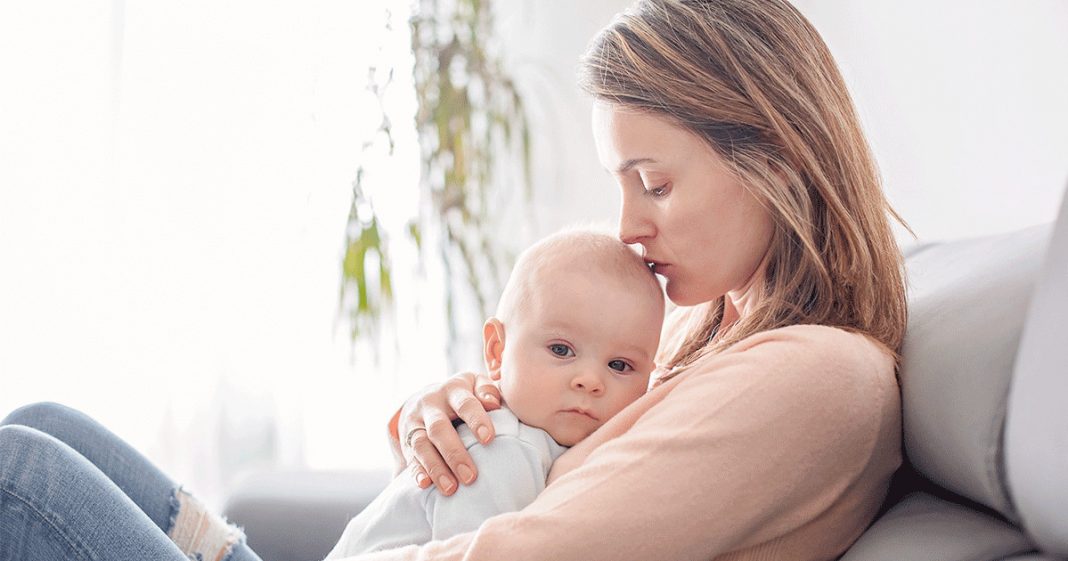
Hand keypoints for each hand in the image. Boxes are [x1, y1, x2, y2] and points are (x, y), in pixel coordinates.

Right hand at [399, 371, 501, 495]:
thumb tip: (494, 404)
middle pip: (439, 428)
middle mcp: (430, 404)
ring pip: (421, 445)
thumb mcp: (475, 385)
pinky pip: (409, 456)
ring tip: (450, 489)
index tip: (488, 439)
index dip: (476, 420)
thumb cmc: (462, 395)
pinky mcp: (406, 440)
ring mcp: (415, 422)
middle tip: (470, 477)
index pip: (465, 404)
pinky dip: (417, 471)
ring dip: (436, 468)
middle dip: (454, 453)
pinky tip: (425, 484)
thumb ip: (488, 391)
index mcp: (453, 389)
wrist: (424, 397)